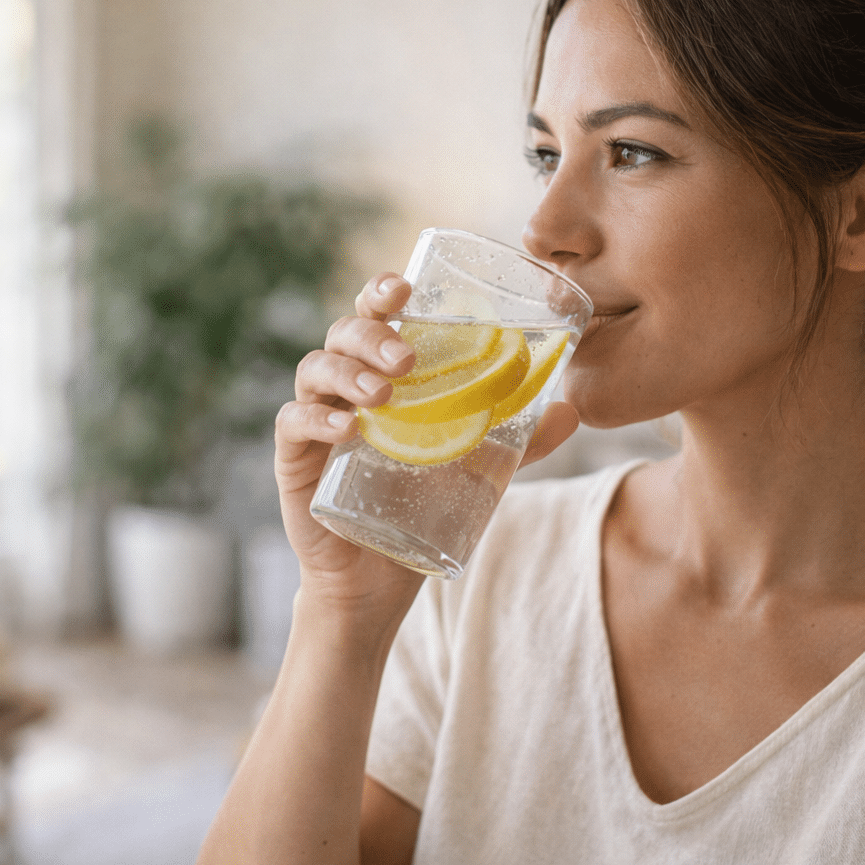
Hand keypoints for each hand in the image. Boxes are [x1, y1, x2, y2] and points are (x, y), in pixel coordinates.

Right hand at [274, 273, 580, 616]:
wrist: (381, 576)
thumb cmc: (423, 506)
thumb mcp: (480, 469)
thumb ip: (521, 441)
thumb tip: (572, 412)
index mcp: (383, 372)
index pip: (376, 316)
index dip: (382, 292)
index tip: (404, 288)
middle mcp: (345, 387)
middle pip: (344, 333)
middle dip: (373, 335)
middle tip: (409, 358)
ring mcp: (316, 419)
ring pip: (315, 369)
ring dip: (348, 373)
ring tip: (383, 393)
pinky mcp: (295, 460)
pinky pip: (292, 423)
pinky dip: (316, 419)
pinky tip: (346, 429)